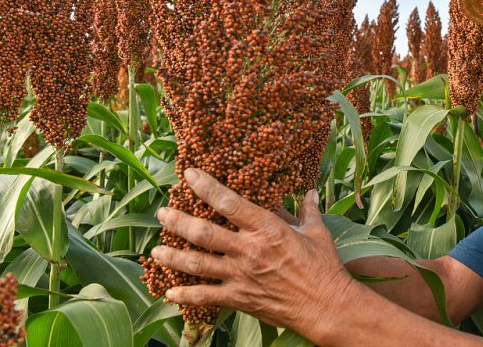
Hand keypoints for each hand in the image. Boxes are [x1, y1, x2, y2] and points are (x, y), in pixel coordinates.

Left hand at [151, 168, 353, 335]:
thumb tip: (308, 192)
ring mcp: (240, 276)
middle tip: (163, 213)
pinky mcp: (239, 298)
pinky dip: (185, 295)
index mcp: (267, 229)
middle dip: (178, 221)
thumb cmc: (324, 268)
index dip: (206, 186)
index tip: (189, 175)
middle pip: (203, 232)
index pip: (229, 202)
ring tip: (156, 249)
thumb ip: (307, 211)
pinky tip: (169, 292)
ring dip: (173, 255)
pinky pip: (205, 296)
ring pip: (197, 263)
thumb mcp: (317, 233)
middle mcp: (248, 250)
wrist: (325, 306)